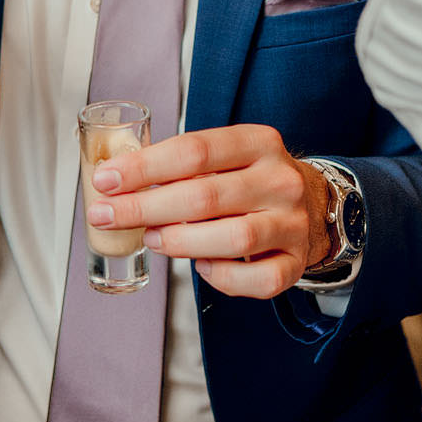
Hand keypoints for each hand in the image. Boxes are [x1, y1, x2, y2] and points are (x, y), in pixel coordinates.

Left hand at [86, 124, 336, 298]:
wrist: (315, 204)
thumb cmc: (250, 180)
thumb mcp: (227, 156)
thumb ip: (182, 165)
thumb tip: (116, 182)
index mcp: (259, 142)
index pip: (194, 151)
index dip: (144, 167)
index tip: (105, 181)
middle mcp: (280, 180)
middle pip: (205, 196)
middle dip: (145, 208)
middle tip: (106, 216)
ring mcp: (292, 223)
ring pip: (233, 239)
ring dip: (181, 242)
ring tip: (152, 239)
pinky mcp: (296, 262)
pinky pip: (256, 279)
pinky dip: (222, 278)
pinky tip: (202, 266)